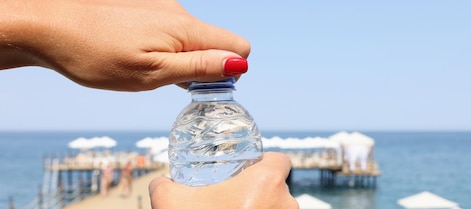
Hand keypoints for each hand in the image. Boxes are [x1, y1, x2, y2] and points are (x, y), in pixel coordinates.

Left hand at [0, 0, 249, 90]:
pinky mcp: (146, 7)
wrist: (49, 27)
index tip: (197, 84)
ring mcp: (162, 6)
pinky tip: (133, 53)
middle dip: (202, 66)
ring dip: (180, 58)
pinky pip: (172, 31)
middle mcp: (179, 12)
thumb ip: (199, 67)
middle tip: (164, 80)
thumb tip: (240, 63)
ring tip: (143, 66)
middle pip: (217, 43)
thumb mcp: (152, 73)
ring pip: (192, 38)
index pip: (239, 46)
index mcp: (185, 28)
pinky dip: (162, 47)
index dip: (227, 70)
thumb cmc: (95, 54)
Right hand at [149, 152, 297, 208]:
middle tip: (236, 198)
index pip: (281, 160)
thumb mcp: (170, 203)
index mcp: (268, 182)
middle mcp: (285, 203)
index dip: (265, 162)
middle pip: (279, 187)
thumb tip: (160, 182)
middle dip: (261, 191)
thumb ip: (163, 185)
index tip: (249, 170)